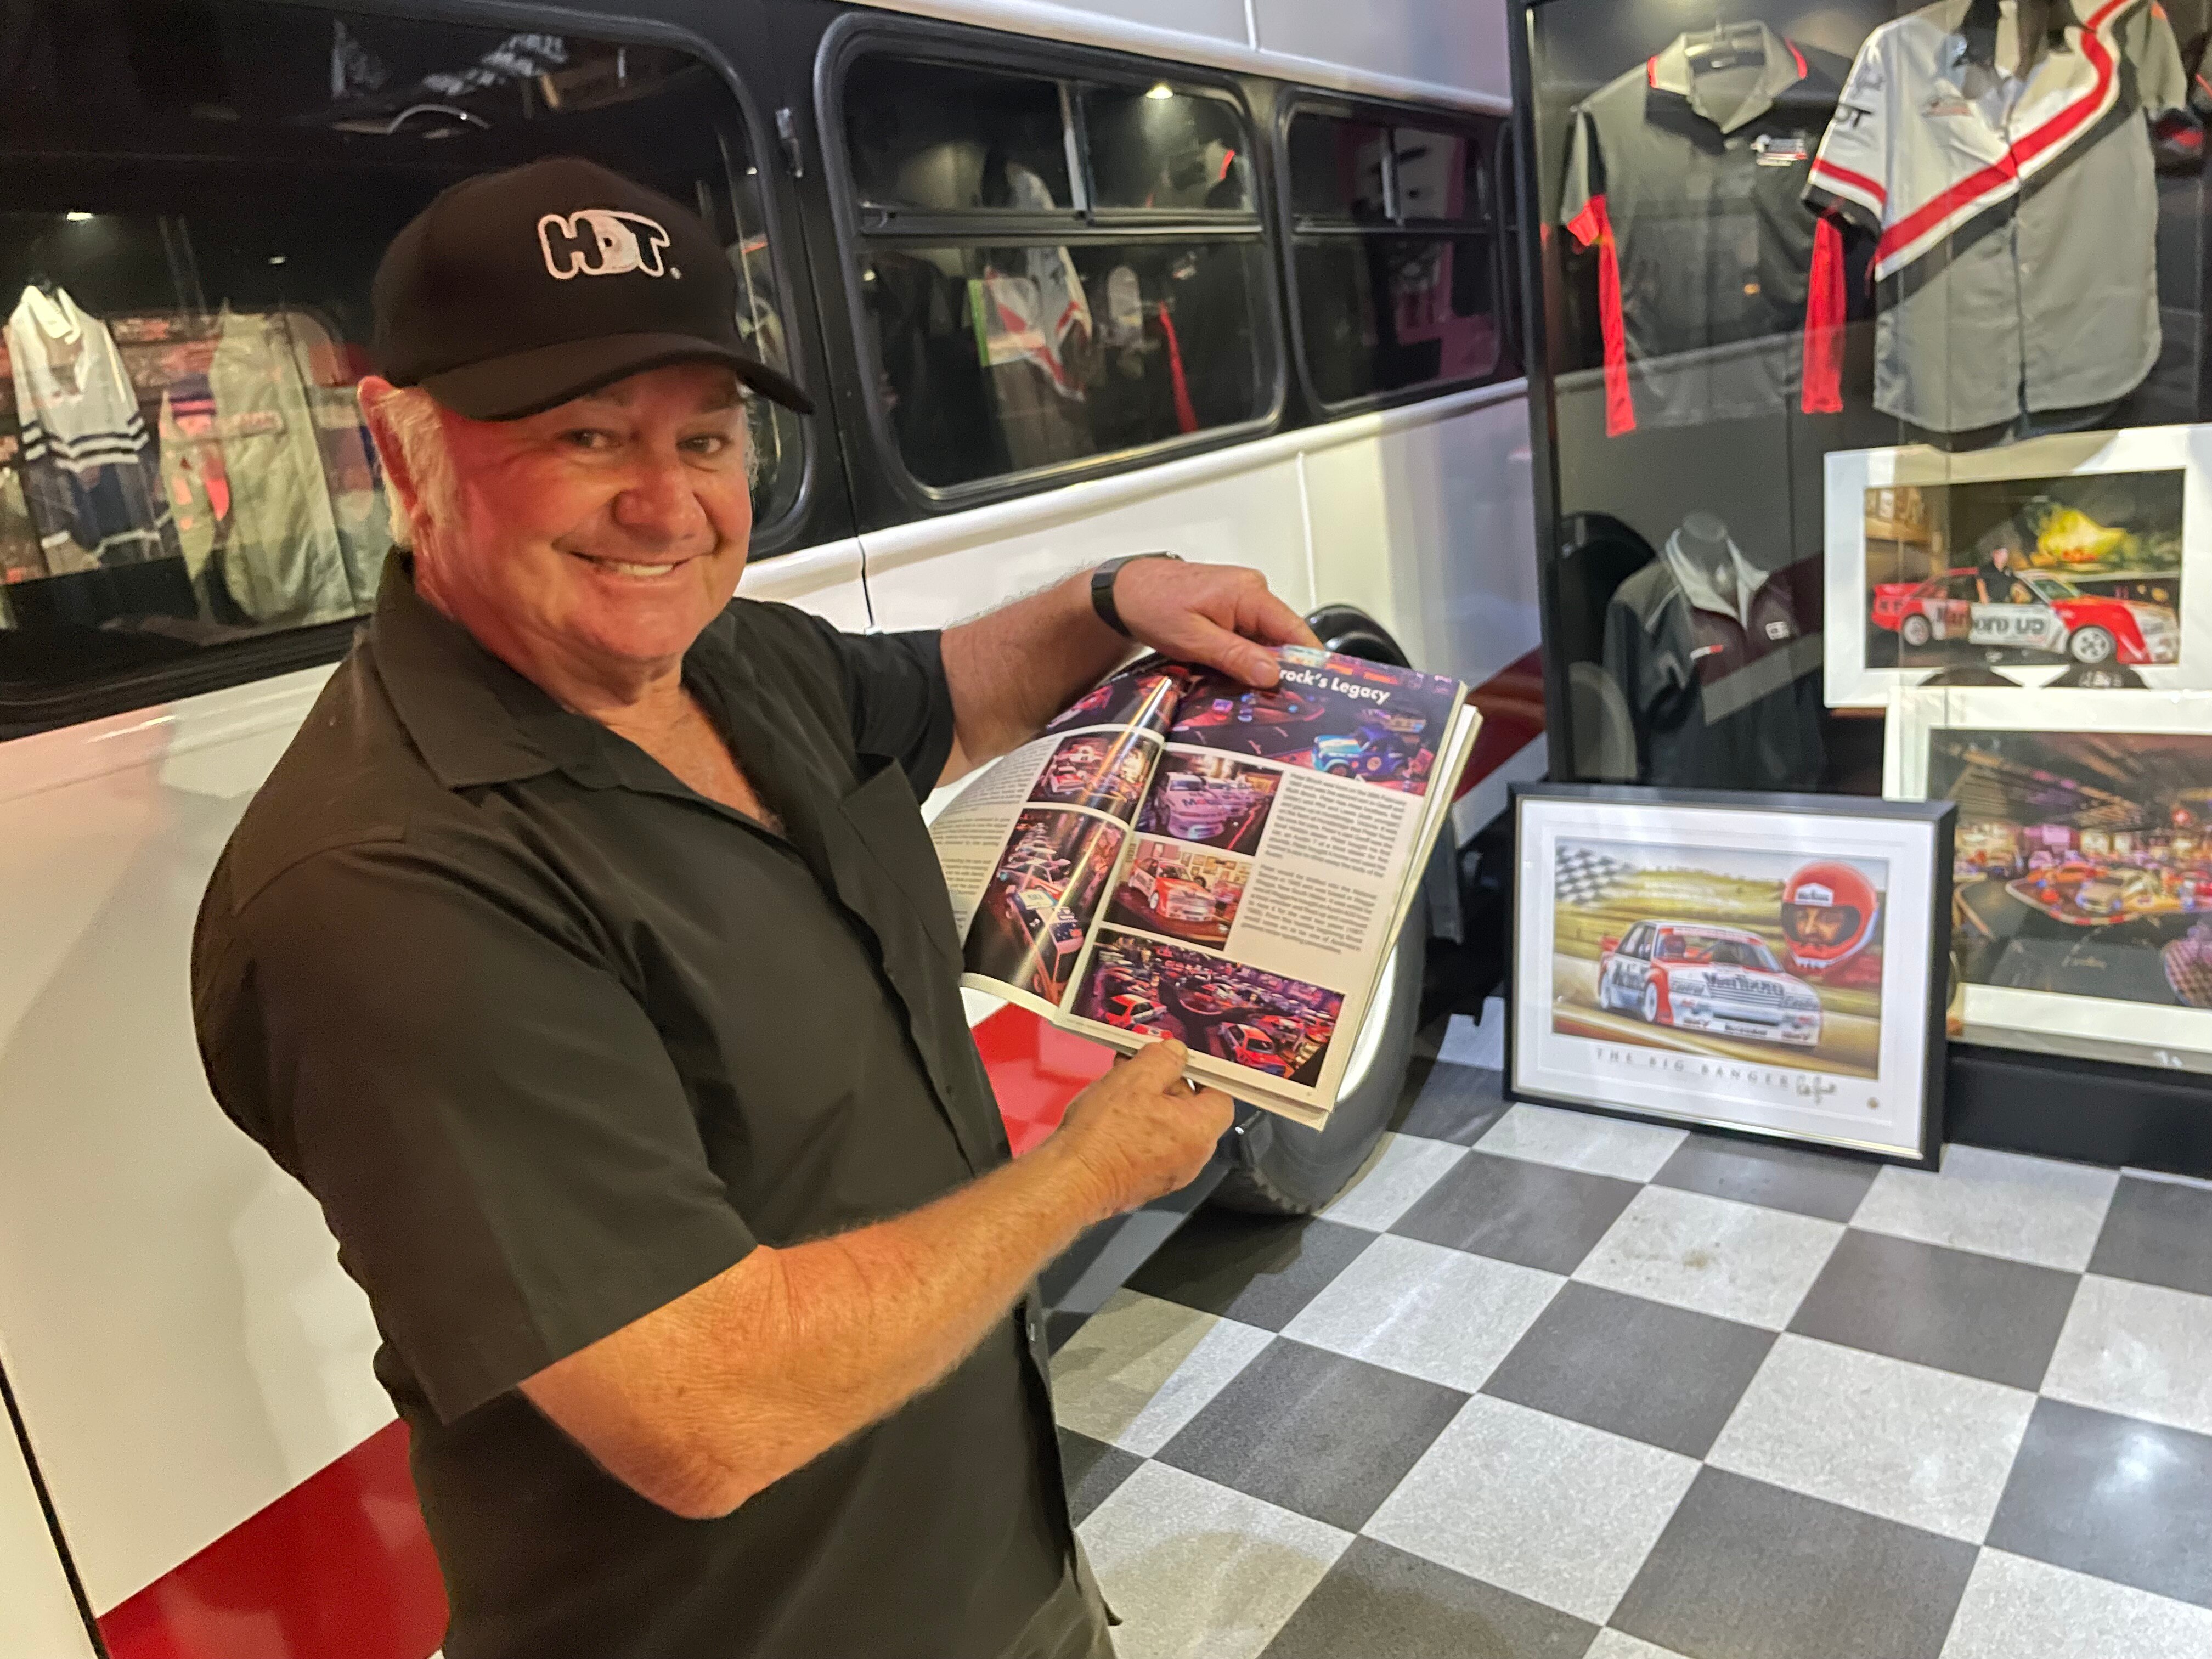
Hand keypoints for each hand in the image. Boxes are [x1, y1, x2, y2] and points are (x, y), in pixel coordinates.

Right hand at [1048, 1040, 1235, 1221]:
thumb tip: (1178, 1052)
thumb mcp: (1135, 1079)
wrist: (1071, 1182)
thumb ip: (1164, 1059)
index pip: (1221, 1096)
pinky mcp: (1145, 1181)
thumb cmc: (1104, 1136)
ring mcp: (1169, 1173)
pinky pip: (1151, 1145)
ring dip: (1148, 1103)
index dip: (1202, 1073)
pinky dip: (1137, 1125)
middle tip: (1140, 1065)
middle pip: (1192, 1111)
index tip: (1181, 1059)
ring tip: (1118, 1085)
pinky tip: (1111, 1112)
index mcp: (1199, 1132)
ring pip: (1168, 1127)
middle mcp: (1192, 1158)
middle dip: (1166, 1084)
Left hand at [1110, 559, 1320, 687]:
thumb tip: (1272, 674)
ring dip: (1258, 667)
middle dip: (1280, 671)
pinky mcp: (1229, 610)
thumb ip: (1235, 656)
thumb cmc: (1151, 603)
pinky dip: (1244, 659)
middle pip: (1282, 638)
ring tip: (1251, 696)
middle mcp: (1251, 591)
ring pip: (1264, 641)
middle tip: (1278, 705)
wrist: (1123, 591)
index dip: (1309, 662)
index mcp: (1249, 592)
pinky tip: (1234, 678)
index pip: (1295, 630)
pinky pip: (1248, 638)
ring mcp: (1241, 600)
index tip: (1317, 691)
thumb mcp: (1193, 638)